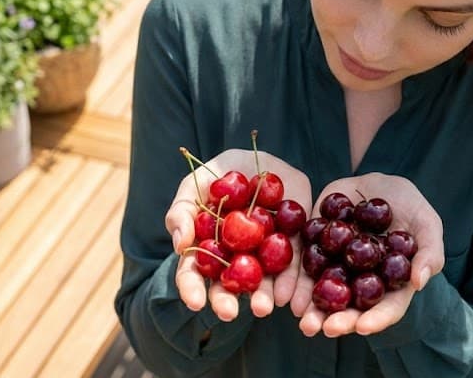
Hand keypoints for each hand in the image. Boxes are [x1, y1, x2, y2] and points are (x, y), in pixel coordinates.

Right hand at [164, 147, 311, 321]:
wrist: (261, 160)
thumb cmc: (221, 176)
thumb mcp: (195, 186)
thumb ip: (182, 212)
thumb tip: (180, 245)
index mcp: (206, 248)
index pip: (193, 272)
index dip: (191, 288)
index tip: (194, 302)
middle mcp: (234, 258)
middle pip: (226, 285)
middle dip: (225, 302)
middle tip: (228, 313)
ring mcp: (263, 255)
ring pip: (262, 283)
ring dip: (261, 298)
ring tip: (262, 307)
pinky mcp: (291, 246)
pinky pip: (292, 267)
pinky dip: (290, 283)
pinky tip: (288, 295)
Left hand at [290, 172, 444, 337]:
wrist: (378, 184)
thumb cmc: (410, 206)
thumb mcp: (427, 223)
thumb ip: (429, 251)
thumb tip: (419, 282)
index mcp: (390, 284)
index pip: (385, 308)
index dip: (375, 320)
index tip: (362, 328)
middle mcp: (361, 282)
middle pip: (350, 308)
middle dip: (337, 321)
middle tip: (323, 328)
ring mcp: (337, 266)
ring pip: (323, 293)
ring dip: (311, 308)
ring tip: (302, 316)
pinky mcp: (316, 247)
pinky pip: (302, 265)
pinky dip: (294, 278)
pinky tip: (285, 288)